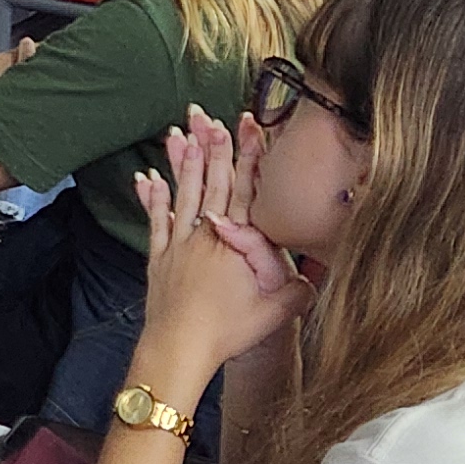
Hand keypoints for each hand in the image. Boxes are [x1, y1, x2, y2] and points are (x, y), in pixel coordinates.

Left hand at [131, 112, 313, 378]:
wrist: (179, 347)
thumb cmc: (227, 331)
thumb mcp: (274, 314)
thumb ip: (298, 291)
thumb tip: (315, 278)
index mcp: (236, 244)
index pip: (246, 190)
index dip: (248, 157)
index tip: (248, 127)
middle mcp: (206, 235)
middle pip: (213, 183)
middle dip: (214, 147)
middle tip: (210, 116)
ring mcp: (179, 243)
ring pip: (183, 194)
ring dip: (184, 163)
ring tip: (183, 133)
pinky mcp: (159, 258)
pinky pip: (155, 221)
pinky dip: (153, 198)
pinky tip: (149, 177)